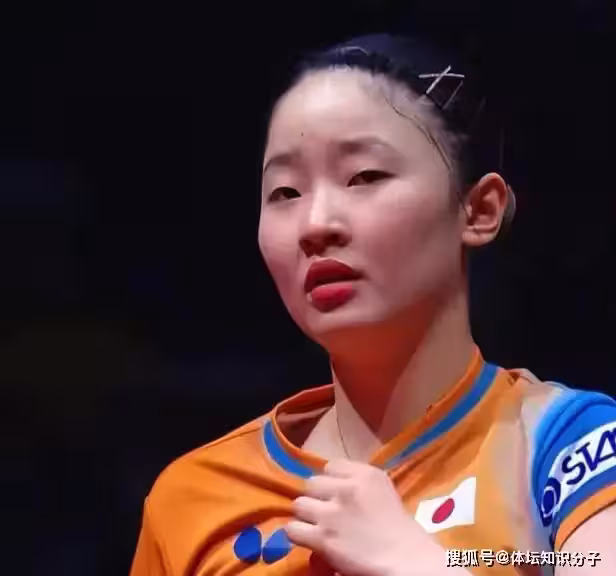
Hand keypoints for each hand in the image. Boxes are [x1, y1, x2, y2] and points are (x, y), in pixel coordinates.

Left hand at [286, 460, 450, 575]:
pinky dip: (298, 534)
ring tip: (317, 526)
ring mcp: (333, 513)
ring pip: (299, 504)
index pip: (331, 466)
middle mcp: (347, 488)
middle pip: (312, 483)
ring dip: (306, 516)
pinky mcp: (323, 537)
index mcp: (366, 474)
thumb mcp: (382, 491)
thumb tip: (332, 483)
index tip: (337, 494)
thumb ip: (358, 482)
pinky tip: (309, 539)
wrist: (406, 561)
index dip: (331, 481)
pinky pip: (293, 529)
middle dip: (317, 497)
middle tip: (325, 512)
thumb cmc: (398, 530)